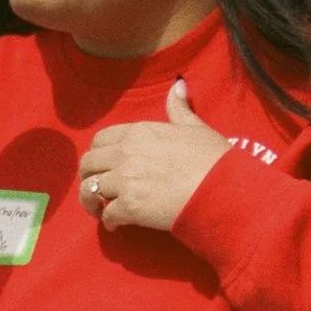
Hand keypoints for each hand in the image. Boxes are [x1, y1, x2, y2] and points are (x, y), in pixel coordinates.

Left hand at [77, 78, 232, 231]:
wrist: (222, 190)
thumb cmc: (214, 159)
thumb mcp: (196, 128)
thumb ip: (179, 109)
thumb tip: (178, 84)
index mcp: (139, 132)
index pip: (101, 139)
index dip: (98, 154)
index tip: (105, 165)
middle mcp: (126, 153)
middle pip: (88, 164)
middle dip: (88, 177)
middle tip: (96, 189)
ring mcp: (126, 180)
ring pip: (89, 190)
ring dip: (91, 202)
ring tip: (100, 210)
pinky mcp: (130, 207)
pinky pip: (107, 214)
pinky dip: (109, 222)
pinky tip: (117, 225)